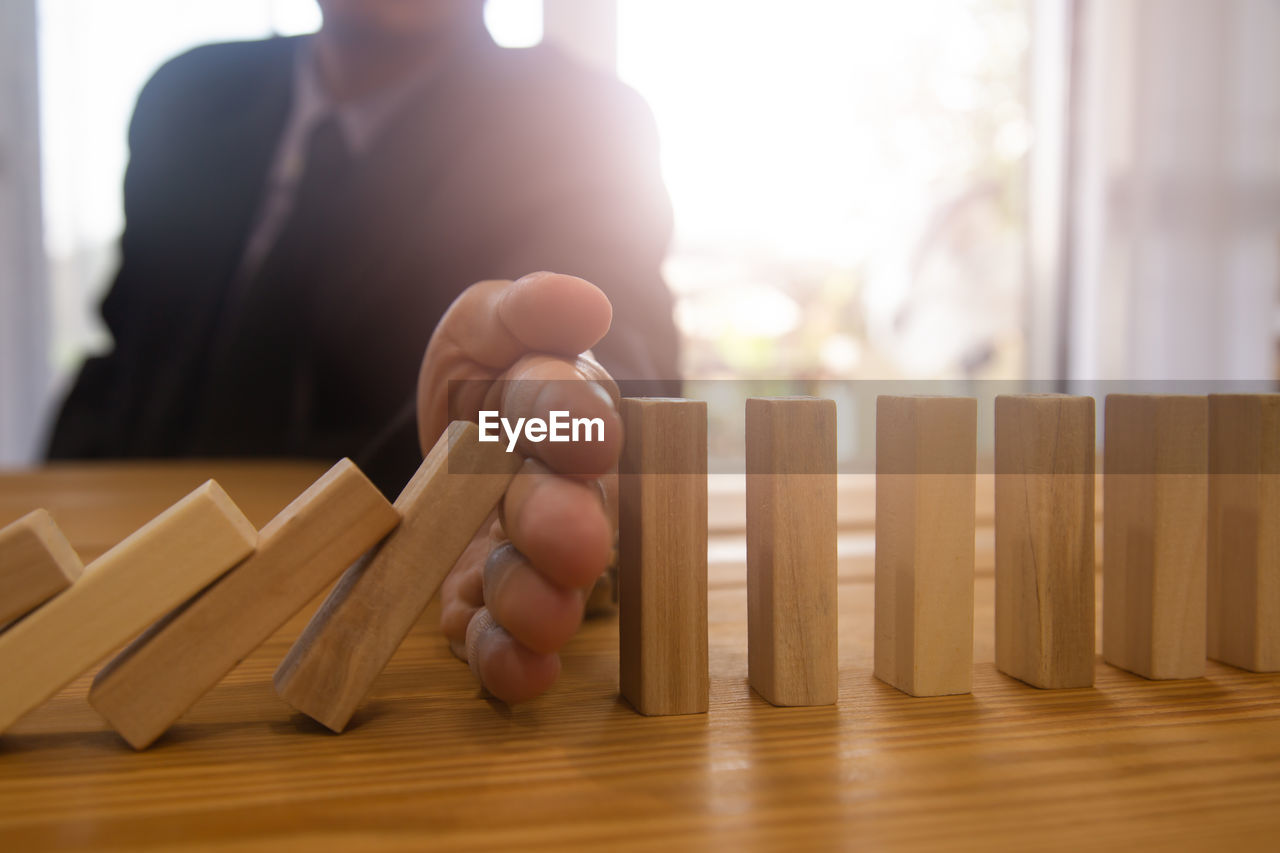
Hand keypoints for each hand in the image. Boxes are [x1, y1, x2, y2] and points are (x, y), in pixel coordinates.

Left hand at [417, 272, 620, 702]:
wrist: (459, 434)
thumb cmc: (486, 373)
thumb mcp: (486, 326)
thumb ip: (525, 311)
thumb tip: (582, 301)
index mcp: (565, 413)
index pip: (572, 408)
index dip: (575, 420)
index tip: (585, 431)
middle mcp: (566, 489)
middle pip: (571, 509)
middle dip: (567, 528)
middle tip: (571, 544)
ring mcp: (533, 555)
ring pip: (548, 584)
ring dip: (542, 603)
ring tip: (533, 617)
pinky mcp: (492, 605)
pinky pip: (505, 640)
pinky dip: (510, 660)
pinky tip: (513, 672)